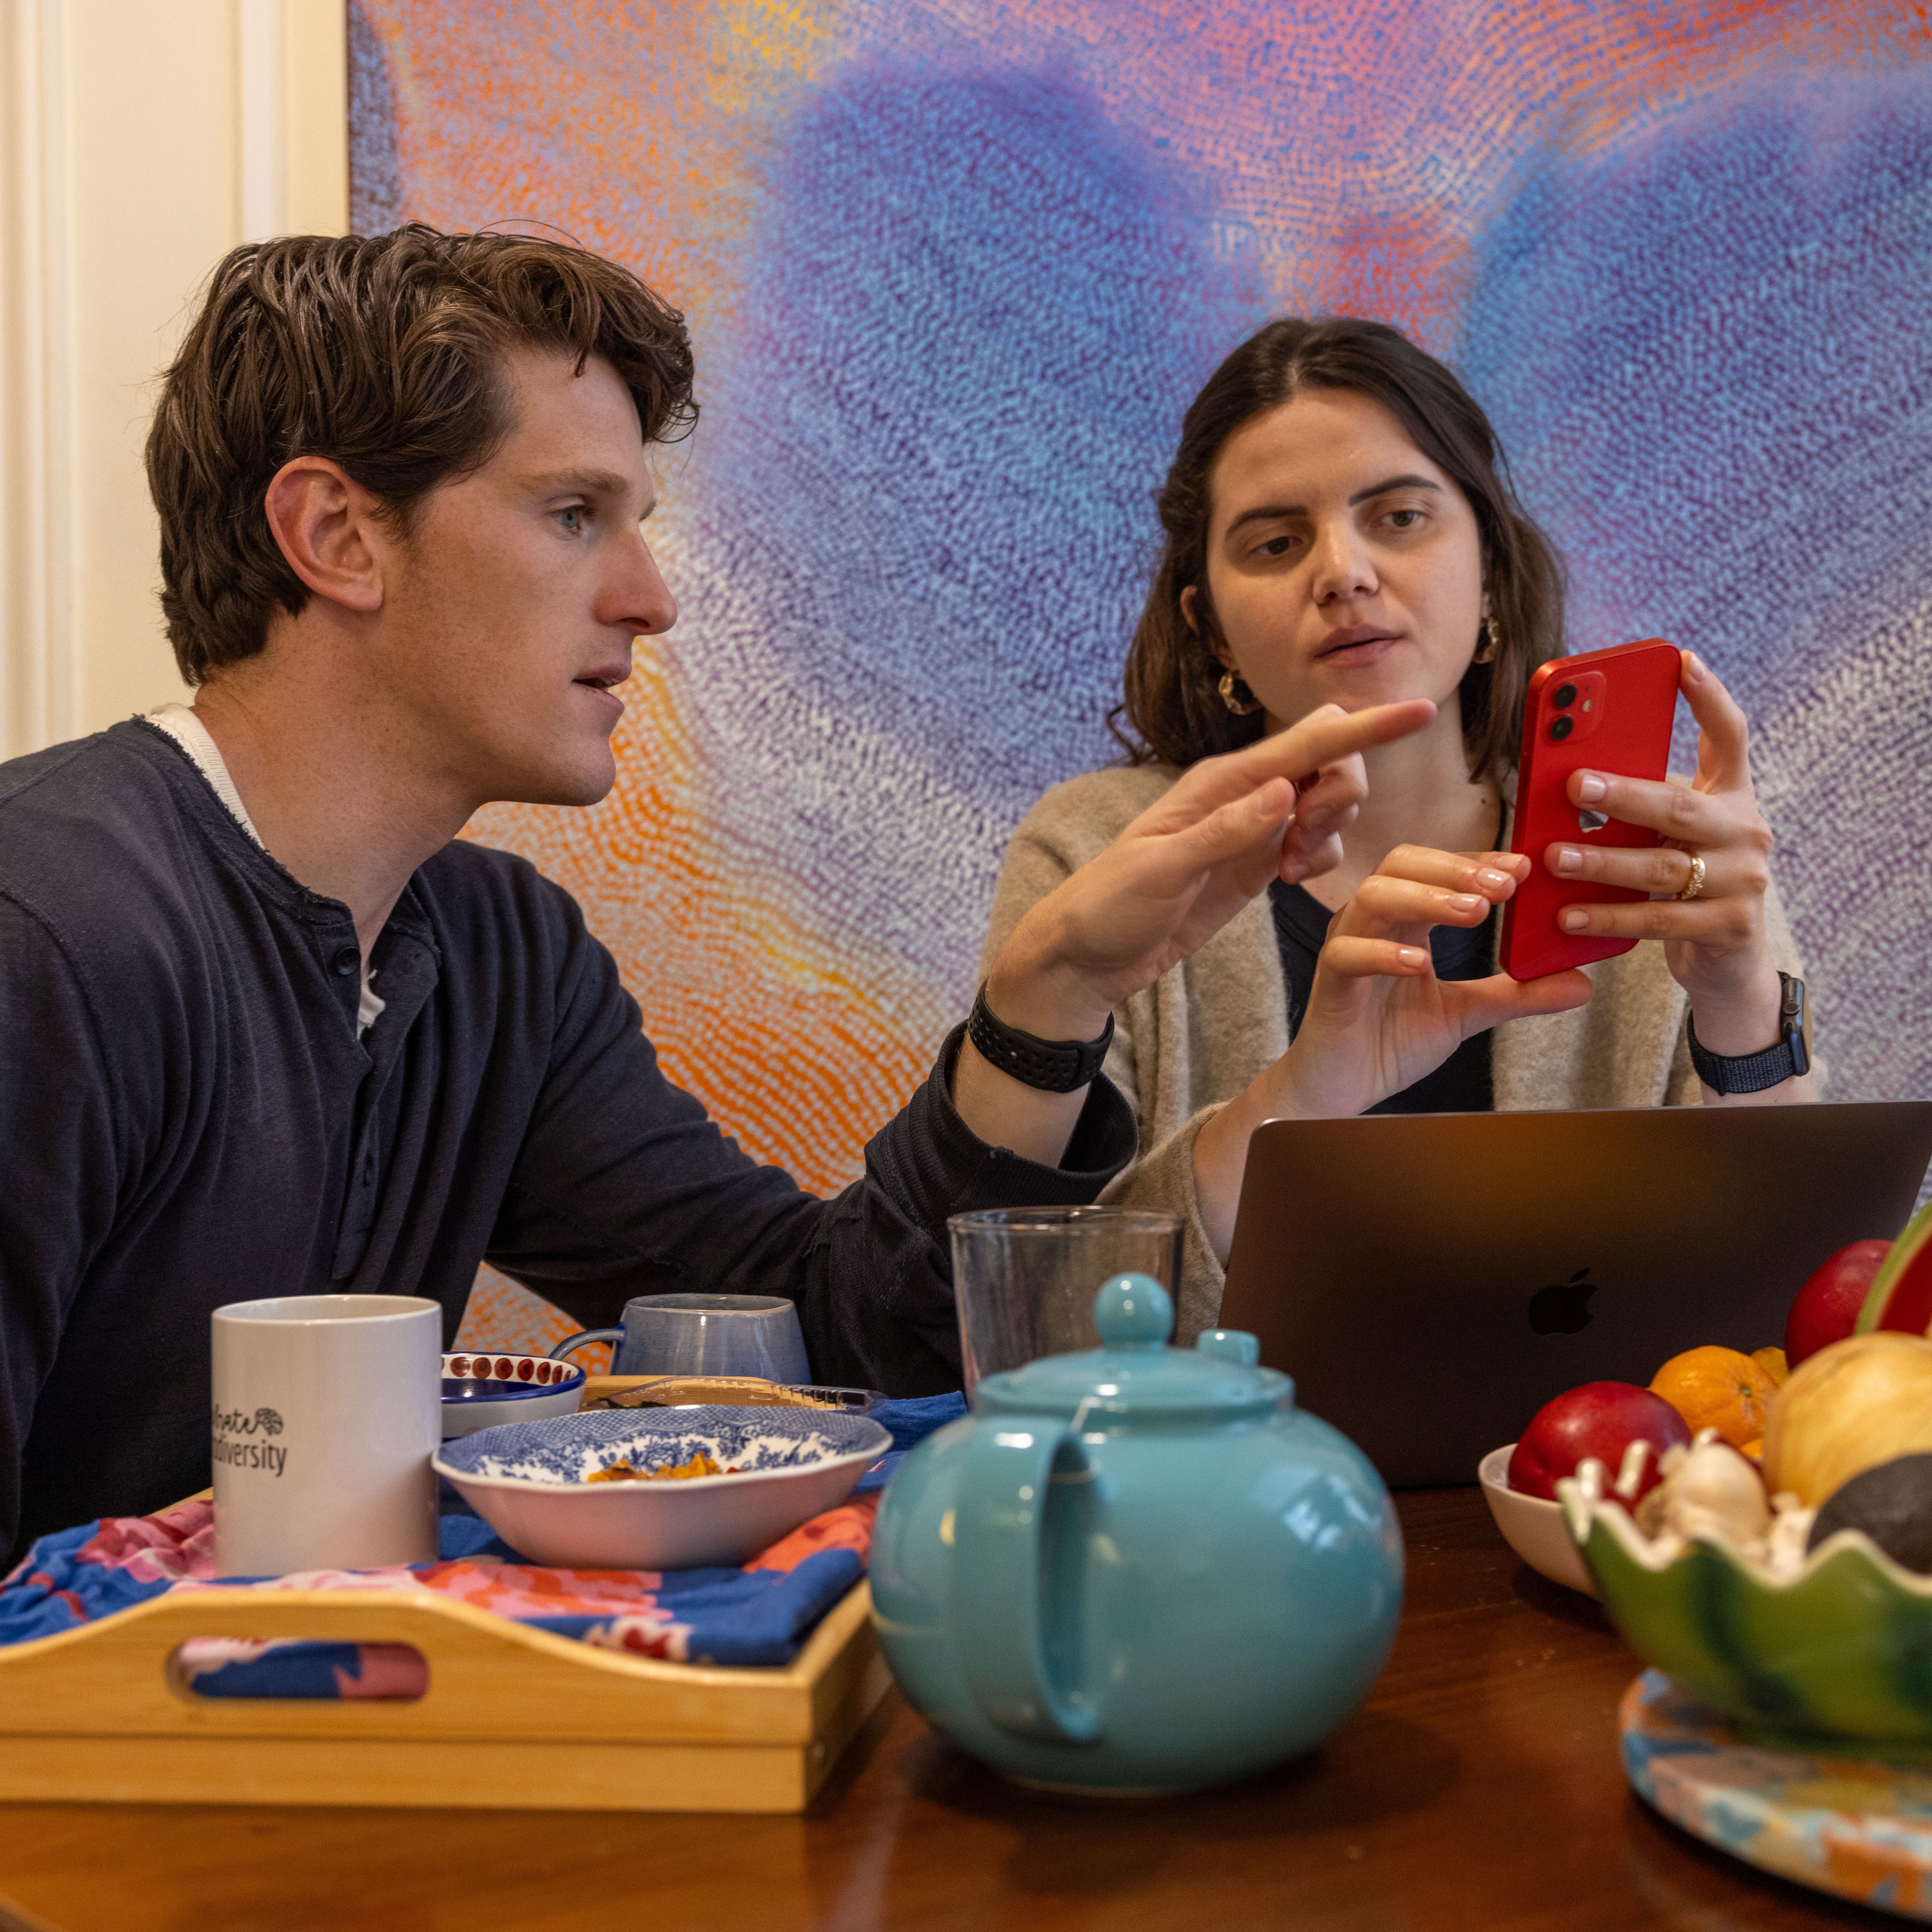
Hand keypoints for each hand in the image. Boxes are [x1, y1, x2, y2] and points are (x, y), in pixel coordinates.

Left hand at [987, 699, 1436, 1038]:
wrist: (1086, 953)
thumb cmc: (1110, 907)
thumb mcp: (1162, 870)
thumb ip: (1226, 831)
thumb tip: (1284, 790)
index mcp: (1220, 783)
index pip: (1307, 744)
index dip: (1368, 728)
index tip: (1421, 711)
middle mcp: (1242, 793)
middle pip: (1331, 762)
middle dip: (1344, 793)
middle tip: (1301, 843)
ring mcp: (1252, 825)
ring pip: (1328, 802)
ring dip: (1330, 831)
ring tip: (1284, 870)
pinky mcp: (1256, 860)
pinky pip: (1314, 842)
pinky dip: (1317, 858)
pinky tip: (1285, 880)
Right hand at [1275, 846, 1591, 1119]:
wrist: (1342, 1088)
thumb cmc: (1389, 1041)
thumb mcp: (1465, 1013)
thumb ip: (1516, 993)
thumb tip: (1581, 983)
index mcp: (1404, 920)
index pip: (1438, 868)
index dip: (1479, 861)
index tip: (1524, 868)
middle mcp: (1372, 922)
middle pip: (1402, 865)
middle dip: (1456, 868)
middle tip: (1506, 885)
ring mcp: (1347, 947)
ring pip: (1374, 897)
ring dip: (1427, 898)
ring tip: (1474, 912)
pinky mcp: (1330, 983)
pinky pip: (1347, 954)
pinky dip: (1382, 954)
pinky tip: (1420, 963)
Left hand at [1541, 651, 1779, 1052]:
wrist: (1729, 960)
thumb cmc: (1686, 883)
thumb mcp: (1670, 836)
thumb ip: (1641, 807)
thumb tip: (1567, 776)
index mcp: (1732, 797)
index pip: (1730, 736)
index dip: (1709, 697)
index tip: (1682, 660)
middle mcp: (1746, 832)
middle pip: (1678, 806)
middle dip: (1622, 795)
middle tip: (1573, 785)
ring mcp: (1745, 881)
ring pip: (1662, 868)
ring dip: (1602, 862)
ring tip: (1553, 857)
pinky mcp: (1730, 927)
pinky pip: (1660, 919)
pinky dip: (1610, 916)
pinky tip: (1567, 914)